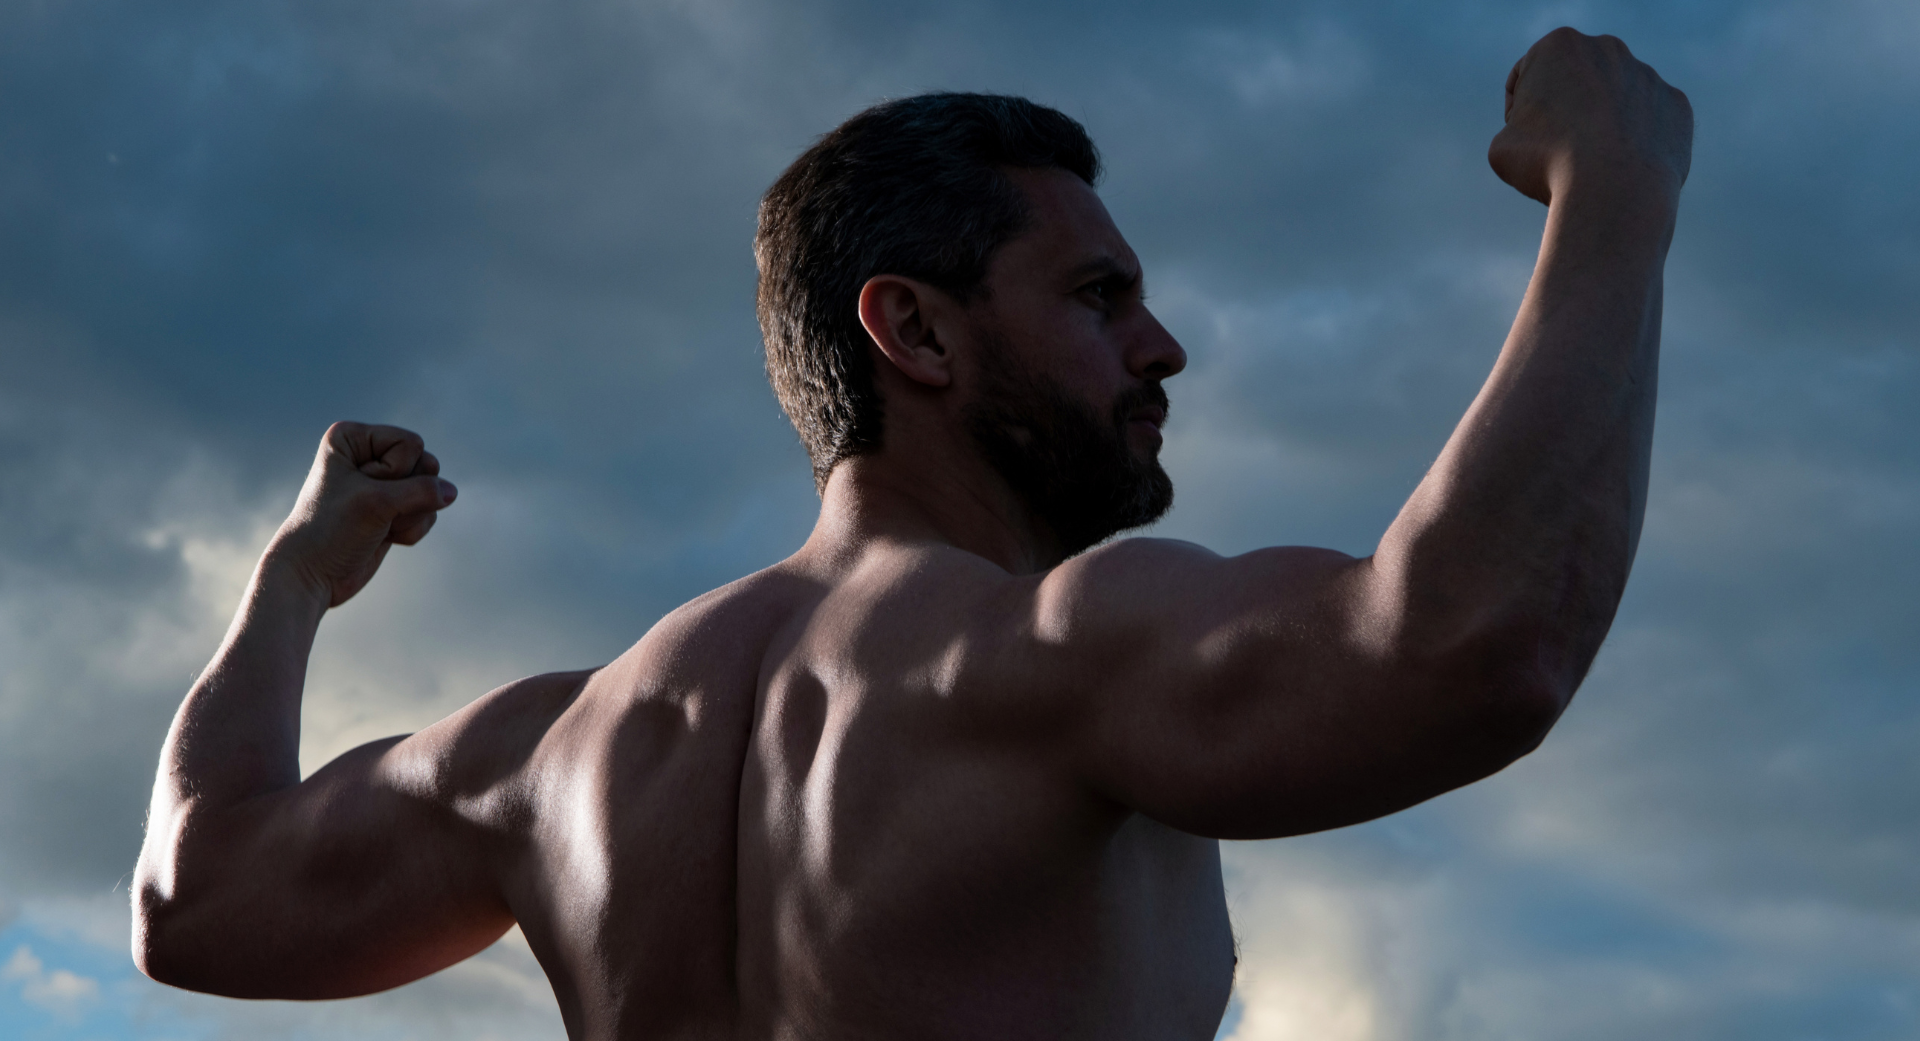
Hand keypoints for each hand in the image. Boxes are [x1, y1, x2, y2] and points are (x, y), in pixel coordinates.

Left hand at [266, 422, 457, 607]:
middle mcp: (368, 456)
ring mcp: (382, 485)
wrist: (311, 576)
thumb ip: (423, 492)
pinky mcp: (392, 510)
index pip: (411, 443)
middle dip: (408, 495)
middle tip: (372, 510)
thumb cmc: (331, 530)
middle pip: (426, 464)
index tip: (360, 491)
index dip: (394, 473)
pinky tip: (384, 537)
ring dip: (410, 516)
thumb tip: (452, 492)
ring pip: (430, 491)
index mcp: (352, 439)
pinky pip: (427, 512)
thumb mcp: (378, 503)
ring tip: (377, 526)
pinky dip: (411, 530)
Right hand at [1488, 28, 1692, 205]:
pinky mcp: (1675, 104)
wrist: (1612, 190)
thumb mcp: (1501, 147)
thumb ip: (1516, 128)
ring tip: (1591, 165)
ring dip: (1601, 124)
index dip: (1517, 113)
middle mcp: (1608, 48)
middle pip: (1575, 81)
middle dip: (1566, 109)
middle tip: (1557, 151)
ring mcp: (1648, 75)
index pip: (1526, 77)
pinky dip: (1635, 141)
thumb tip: (1536, 135)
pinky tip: (1622, 167)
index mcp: (1559, 45)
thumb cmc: (1546, 164)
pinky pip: (1649, 122)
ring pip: (1614, 100)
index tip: (1525, 141)